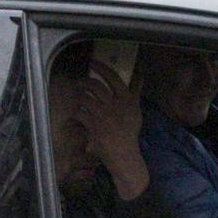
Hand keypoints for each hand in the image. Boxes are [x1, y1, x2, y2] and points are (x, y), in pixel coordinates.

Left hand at [76, 65, 148, 198]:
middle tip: (81, 83)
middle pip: (95, 85)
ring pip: (85, 98)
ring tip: (79, 98)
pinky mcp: (93, 127)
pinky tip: (77, 113)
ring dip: (79, 97)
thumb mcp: (136, 110)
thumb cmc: (129, 131)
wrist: (124, 154)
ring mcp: (103, 116)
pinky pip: (80, 113)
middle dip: (84, 82)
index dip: (101, 67)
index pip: (113, 77)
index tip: (93, 62)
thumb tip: (140, 76)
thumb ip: (135, 92)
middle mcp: (115, 106)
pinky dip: (76, 112)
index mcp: (126, 100)